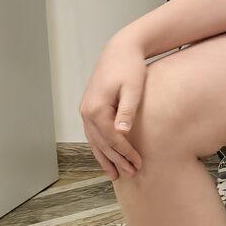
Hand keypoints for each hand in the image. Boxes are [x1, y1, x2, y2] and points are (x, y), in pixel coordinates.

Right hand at [79, 36, 146, 179]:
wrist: (120, 50)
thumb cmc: (130, 67)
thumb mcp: (133, 88)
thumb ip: (128, 110)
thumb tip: (122, 133)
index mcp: (96, 108)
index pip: (112, 138)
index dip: (126, 153)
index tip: (139, 164)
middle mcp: (86, 112)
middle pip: (101, 143)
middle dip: (116, 160)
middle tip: (131, 174)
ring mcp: (86, 111)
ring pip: (95, 141)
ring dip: (105, 158)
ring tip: (116, 174)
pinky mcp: (90, 109)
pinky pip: (94, 134)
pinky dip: (100, 147)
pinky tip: (107, 157)